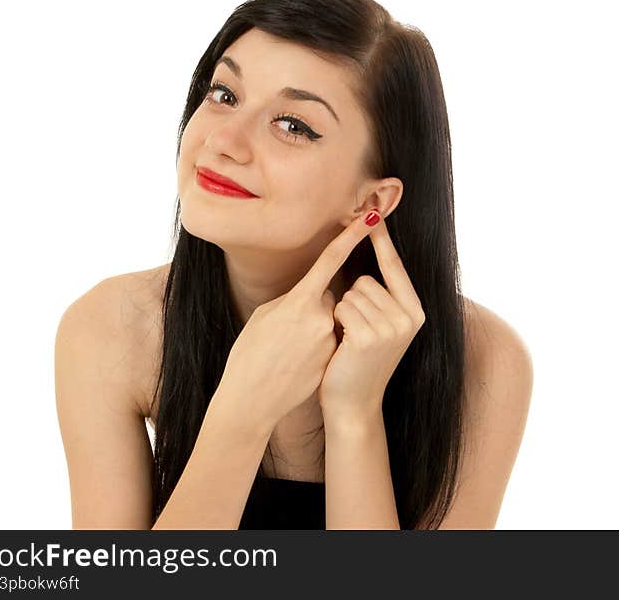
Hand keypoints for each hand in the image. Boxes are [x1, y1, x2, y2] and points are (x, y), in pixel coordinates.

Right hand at [212, 210, 380, 439]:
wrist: (251, 400)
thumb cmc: (249, 354)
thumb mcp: (265, 316)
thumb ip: (294, 299)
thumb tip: (311, 294)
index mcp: (300, 301)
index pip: (331, 260)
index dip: (351, 237)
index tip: (370, 219)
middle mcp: (320, 318)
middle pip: (329, 298)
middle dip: (314, 307)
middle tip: (288, 330)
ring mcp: (328, 340)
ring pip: (330, 321)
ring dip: (316, 329)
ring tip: (290, 351)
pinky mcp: (333, 359)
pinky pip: (331, 342)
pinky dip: (317, 348)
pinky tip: (298, 364)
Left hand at [318, 209, 425, 422]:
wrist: (354, 403)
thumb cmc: (360, 360)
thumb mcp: (381, 325)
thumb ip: (383, 294)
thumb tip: (374, 246)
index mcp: (416, 311)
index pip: (395, 266)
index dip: (381, 239)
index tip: (373, 210)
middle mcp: (410, 318)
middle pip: (366, 279)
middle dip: (353, 299)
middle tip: (357, 332)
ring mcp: (393, 328)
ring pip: (352, 293)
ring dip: (343, 312)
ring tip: (350, 340)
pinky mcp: (370, 337)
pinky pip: (343, 308)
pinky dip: (337, 322)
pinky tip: (343, 344)